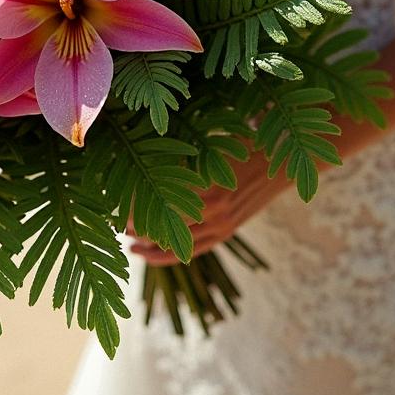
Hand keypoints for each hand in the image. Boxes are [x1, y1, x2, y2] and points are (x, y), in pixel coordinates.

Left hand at [126, 142, 293, 266]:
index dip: (130, 203)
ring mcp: (220, 225)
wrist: (285, 159)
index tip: (109, 195)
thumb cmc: (243, 138)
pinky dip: (165, 256)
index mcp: (205, 185)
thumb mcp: (211, 139)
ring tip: (123, 240)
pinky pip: (190, 251)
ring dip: (145, 243)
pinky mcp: (227, 232)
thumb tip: (139, 140)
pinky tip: (145, 254)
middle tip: (110, 217)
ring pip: (173, 245)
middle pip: (160, 226)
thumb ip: (181, 148)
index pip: (156, 203)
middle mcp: (212, 211)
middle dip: (132, 224)